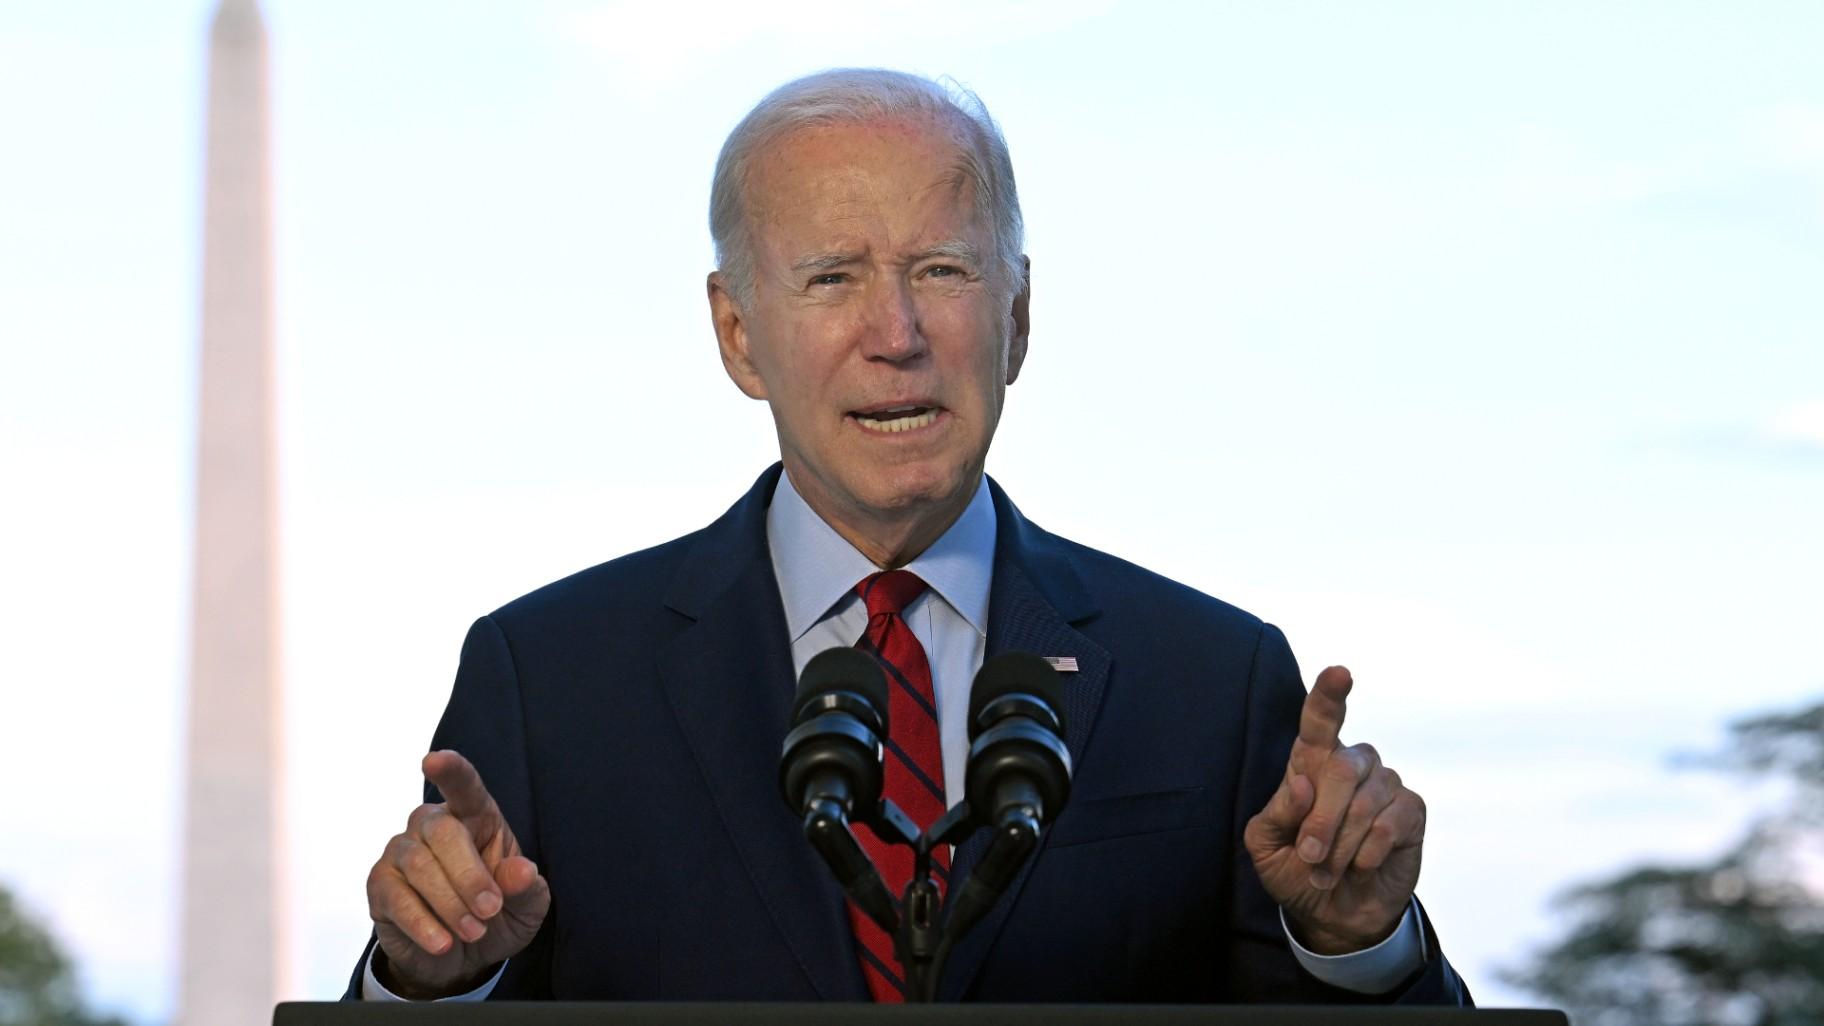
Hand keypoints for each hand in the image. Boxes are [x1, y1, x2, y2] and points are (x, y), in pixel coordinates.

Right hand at [365, 750, 550, 996]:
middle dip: (470, 875)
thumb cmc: (496, 915)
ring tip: (474, 931)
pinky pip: (397, 898)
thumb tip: (522, 871)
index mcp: (474, 816)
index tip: (433, 760)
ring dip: (451, 903)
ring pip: (419, 866)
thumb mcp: (526, 906)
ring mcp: (400, 852)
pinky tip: (443, 943)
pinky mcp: (380, 886)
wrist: (461, 958)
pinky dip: (424, 924)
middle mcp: (431, 824)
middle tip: (490, 910)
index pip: (463, 785)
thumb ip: (527, 887)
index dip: (450, 770)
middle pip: (444, 832)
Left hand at [1243, 666, 1424, 954]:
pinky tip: (1361, 866)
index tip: (1339, 672)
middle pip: (1340, 769)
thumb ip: (1278, 813)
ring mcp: (1385, 784)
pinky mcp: (1411, 811)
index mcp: (1312, 762)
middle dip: (1321, 821)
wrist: (1334, 912)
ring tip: (1328, 870)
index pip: (1319, 721)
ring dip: (1341, 847)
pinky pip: (1390, 825)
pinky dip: (1368, 853)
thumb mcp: (1267, 846)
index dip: (1329, 695)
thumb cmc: (1295, 869)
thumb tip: (1302, 782)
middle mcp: (1352, 764)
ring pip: (1365, 804)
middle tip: (1308, 856)